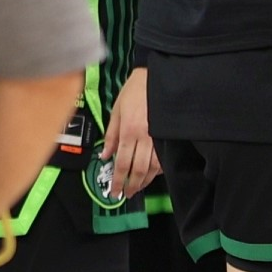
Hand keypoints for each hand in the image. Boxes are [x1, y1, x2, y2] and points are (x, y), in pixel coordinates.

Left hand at [102, 68, 158, 203]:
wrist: (154, 76)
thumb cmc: (132, 91)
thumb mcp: (115, 111)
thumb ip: (110, 135)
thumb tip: (104, 156)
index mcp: (128, 131)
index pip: (121, 163)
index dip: (117, 180)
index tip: (114, 192)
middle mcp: (144, 137)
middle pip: (138, 169)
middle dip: (131, 184)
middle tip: (126, 194)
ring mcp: (158, 136)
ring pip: (153, 166)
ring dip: (146, 180)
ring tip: (138, 188)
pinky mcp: (167, 133)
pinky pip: (164, 156)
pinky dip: (159, 169)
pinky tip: (154, 175)